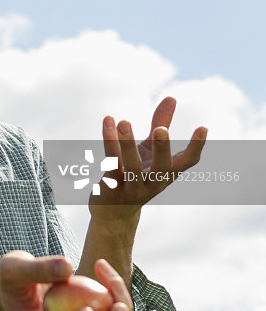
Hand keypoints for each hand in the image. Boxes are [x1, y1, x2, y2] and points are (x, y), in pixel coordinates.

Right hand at [0, 253, 132, 310]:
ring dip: (118, 299)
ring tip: (105, 271)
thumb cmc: (10, 277)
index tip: (87, 310)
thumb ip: (39, 269)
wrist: (17, 282)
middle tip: (121, 304)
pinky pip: (110, 306)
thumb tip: (68, 266)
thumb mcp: (14, 269)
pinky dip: (111, 288)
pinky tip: (101, 266)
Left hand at [89, 96, 206, 220]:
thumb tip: (172, 96)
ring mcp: (131, 188)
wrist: (113, 214)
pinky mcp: (110, 189)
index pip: (187, 162)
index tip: (203, 127)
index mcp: (166, 174)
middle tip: (161, 129)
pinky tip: (108, 122)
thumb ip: (160, 124)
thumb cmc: (136, 174)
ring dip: (126, 144)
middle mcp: (153, 183)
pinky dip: (108, 144)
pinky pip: (109, 165)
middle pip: (161, 168)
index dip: (197, 146)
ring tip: (124, 121)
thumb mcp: (148, 151)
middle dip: (162, 149)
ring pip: (130, 167)